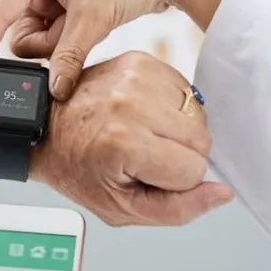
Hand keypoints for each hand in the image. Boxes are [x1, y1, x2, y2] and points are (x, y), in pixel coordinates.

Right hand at [0, 0, 242, 99]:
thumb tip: (53, 93)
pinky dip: (77, 46)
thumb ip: (67, 58)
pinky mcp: (76, 11)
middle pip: (23, 36)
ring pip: (46, 43)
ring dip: (66, 47)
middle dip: (47, 47)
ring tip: (95, 25)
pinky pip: (65, 41)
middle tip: (77, 33)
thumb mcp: (93, 18)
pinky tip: (98, 30)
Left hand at [34, 51, 232, 225]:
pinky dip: (172, 108)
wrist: (47, 128)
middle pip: (202, 141)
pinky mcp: (142, 61)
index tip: (142, 174)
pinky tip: (144, 115)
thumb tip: (223, 194)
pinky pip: (186, 93)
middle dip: (180, 156)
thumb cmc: (80, 170)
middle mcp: (131, 104)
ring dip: (177, 131)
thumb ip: (179, 209)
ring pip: (198, 116)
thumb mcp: (122, 209)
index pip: (194, 171)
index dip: (174, 182)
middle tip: (142, 156)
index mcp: (124, 144)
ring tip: (142, 134)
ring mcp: (137, 77)